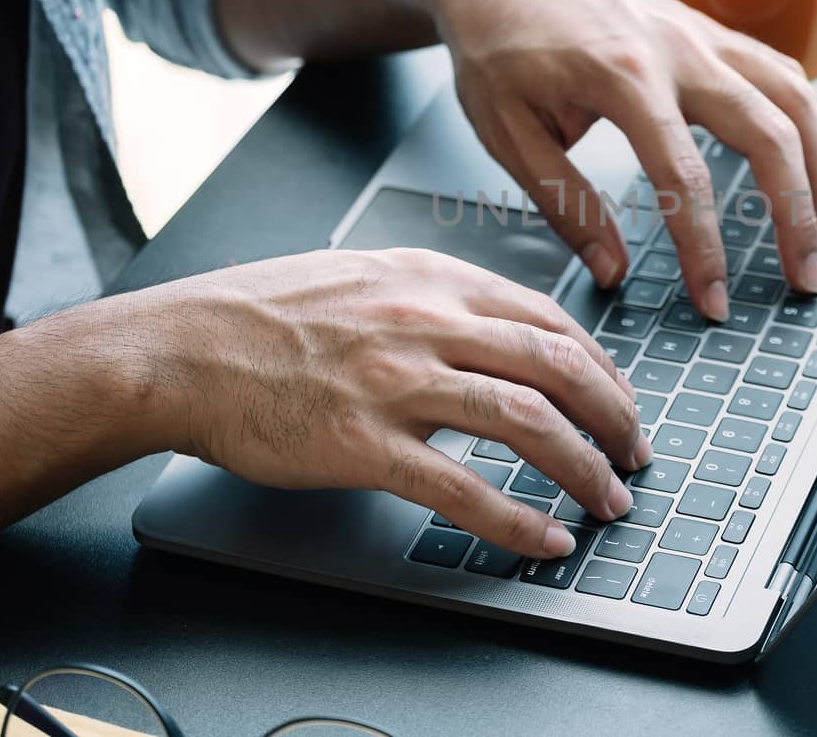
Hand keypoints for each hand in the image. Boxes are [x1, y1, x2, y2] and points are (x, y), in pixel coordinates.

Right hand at [147, 248, 649, 558]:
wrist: (181, 348)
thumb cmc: (263, 315)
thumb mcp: (362, 275)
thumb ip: (433, 297)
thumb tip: (493, 331)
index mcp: (430, 279)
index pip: (546, 317)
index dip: (600, 364)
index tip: (619, 397)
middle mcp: (425, 320)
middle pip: (555, 365)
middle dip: (613, 415)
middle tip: (635, 452)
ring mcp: (397, 380)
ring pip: (526, 420)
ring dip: (582, 467)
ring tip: (608, 501)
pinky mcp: (364, 443)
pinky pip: (462, 487)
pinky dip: (516, 519)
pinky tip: (543, 540)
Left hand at [396, 0, 816, 320]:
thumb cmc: (492, 44)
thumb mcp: (505, 132)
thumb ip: (564, 204)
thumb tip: (613, 272)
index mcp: (620, 74)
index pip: (685, 176)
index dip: (705, 248)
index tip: (714, 302)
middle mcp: (675, 47)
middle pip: (768, 131)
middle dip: (796, 212)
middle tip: (804, 278)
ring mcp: (699, 31)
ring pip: (793, 95)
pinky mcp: (705, 28)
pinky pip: (777, 71)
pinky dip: (803, 120)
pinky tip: (805, 162)